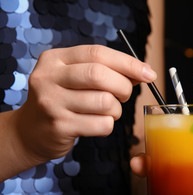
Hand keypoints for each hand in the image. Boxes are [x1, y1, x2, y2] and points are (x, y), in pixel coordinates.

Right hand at [13, 45, 156, 165]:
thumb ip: (106, 71)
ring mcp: (52, 103)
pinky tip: (97, 124)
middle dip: (124, 87)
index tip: (149, 73)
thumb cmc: (63, 100)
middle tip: (124, 95)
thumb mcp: (76, 78)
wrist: (31, 131)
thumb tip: (143, 72)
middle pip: (100, 75)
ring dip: (116, 110)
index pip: (98, 53)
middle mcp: (49, 78)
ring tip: (107, 112)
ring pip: (105, 102)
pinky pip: (102, 125)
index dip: (128, 63)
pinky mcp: (60, 126)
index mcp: (55, 59)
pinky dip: (108, 125)